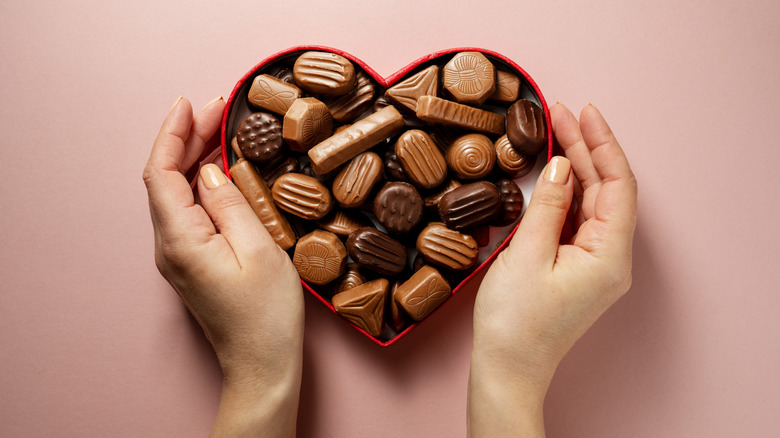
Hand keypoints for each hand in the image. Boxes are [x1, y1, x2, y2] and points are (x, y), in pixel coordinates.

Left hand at [143, 97, 303, 436]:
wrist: (262, 365)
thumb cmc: (267, 316)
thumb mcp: (259, 250)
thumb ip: (229, 203)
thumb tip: (209, 170)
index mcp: (180, 240)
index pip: (162, 173)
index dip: (173, 134)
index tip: (192, 104)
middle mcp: (169, 247)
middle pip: (166, 179)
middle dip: (188, 138)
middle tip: (220, 108)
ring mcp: (178, 256)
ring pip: (176, 193)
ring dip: (195, 157)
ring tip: (223, 129)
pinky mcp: (192, 262)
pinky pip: (189, 211)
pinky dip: (202, 181)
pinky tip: (223, 169)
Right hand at [468, 103, 636, 435]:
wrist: (507, 369)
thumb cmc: (516, 323)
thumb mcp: (527, 256)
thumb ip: (548, 206)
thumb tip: (559, 167)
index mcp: (609, 255)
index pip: (618, 185)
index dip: (603, 144)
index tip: (584, 112)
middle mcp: (610, 258)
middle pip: (606, 190)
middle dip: (585, 149)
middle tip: (560, 113)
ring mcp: (594, 264)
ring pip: (590, 202)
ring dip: (574, 168)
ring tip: (553, 132)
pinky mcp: (576, 268)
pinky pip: (576, 220)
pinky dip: (565, 193)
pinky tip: (551, 174)